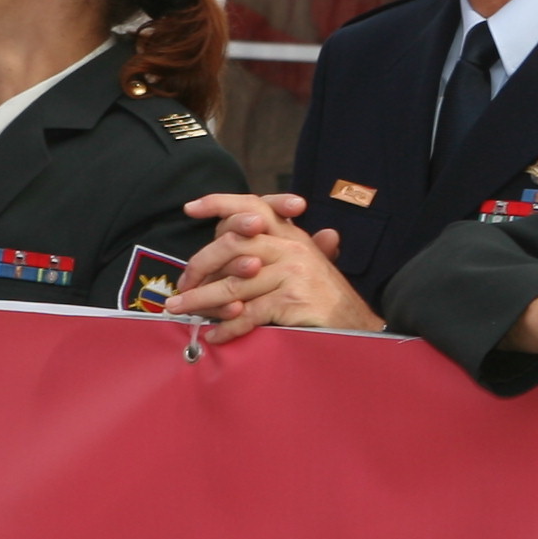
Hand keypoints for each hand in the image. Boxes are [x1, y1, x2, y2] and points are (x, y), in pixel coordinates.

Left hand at [161, 191, 376, 336]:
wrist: (357, 327)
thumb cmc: (324, 299)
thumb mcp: (303, 266)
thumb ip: (272, 252)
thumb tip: (230, 243)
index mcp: (292, 235)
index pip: (253, 205)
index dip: (220, 203)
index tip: (190, 208)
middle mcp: (292, 246)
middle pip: (233, 244)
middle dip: (199, 266)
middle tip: (180, 286)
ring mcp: (293, 271)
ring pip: (234, 284)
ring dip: (202, 301)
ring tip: (181, 310)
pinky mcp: (292, 298)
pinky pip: (249, 313)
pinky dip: (228, 327)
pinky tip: (215, 335)